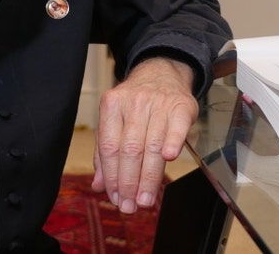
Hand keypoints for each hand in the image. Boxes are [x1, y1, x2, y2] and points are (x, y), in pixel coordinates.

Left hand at [91, 56, 196, 213]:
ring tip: (145, 199)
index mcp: (111, 106)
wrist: (162, 72)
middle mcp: (133, 103)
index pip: (110, 148)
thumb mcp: (114, 120)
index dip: (113, 177)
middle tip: (131, 205)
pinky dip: (172, 143)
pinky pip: (176, 127)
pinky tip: (168, 160)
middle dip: (130, 182)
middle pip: (130, 149)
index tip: (116, 198)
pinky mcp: (180, 105)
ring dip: (149, 177)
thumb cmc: (136, 103)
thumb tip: (98, 185)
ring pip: (152, 145)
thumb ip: (105, 152)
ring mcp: (158, 103)